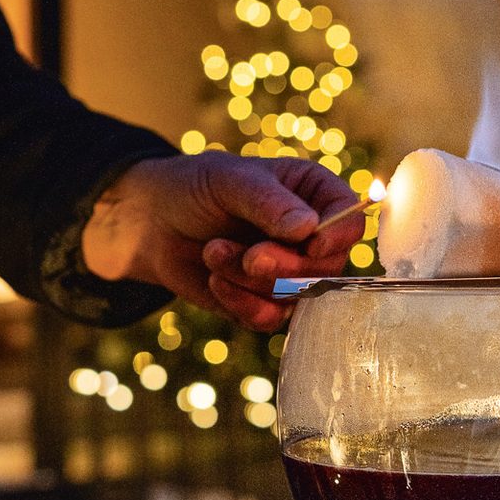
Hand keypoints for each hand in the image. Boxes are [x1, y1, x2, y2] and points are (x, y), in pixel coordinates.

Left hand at [80, 153, 363, 329]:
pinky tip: (214, 279)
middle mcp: (308, 235)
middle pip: (327, 266)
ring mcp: (288, 271)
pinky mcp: (262, 302)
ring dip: (251, 281)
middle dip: (286, 266)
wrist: (150, 223)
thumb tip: (308, 227)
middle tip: (249, 256)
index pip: (349, 218)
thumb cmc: (193, 187)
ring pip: (295, 296)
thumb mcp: (228, 180)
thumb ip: (268, 201)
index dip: (339, 235)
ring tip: (214, 252)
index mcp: (311, 193)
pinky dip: (240, 303)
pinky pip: (269, 319)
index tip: (313, 242)